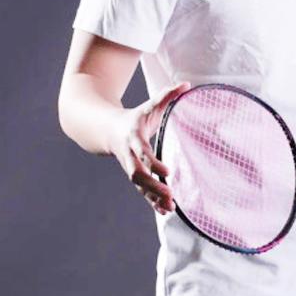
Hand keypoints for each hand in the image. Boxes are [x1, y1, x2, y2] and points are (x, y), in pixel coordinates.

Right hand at [106, 81, 190, 215]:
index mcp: (134, 137)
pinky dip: (152, 202)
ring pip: (139, 186)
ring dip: (153, 198)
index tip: (167, 171)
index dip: (153, 162)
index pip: (143, 152)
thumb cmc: (136, 116)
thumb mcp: (149, 104)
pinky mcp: (134, 175)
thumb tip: (187, 84)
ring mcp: (130, 167)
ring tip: (170, 208)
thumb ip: (167, 95)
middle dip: (152, 186)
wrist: (108, 130)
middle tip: (169, 195)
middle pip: (137, 175)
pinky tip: (165, 210)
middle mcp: (129, 155)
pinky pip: (142, 191)